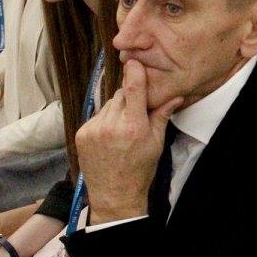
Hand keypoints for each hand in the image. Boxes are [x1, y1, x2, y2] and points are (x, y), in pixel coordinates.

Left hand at [75, 59, 182, 224]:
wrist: (114, 195)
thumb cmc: (140, 170)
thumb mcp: (157, 143)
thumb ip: (162, 115)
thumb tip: (175, 95)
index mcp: (133, 126)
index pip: (133, 88)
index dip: (134, 71)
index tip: (134, 61)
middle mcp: (111, 125)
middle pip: (121, 94)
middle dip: (130, 98)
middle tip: (137, 112)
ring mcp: (93, 129)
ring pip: (108, 105)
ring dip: (117, 110)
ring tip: (123, 128)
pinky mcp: (81, 134)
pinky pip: (97, 116)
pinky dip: (105, 120)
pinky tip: (110, 136)